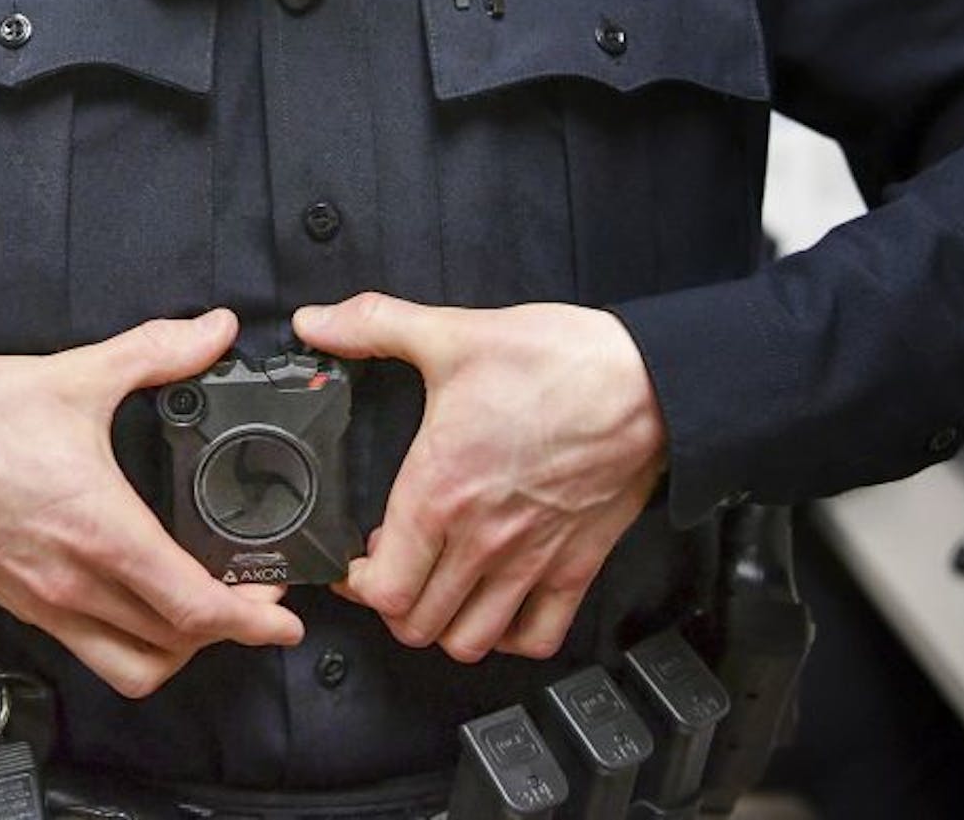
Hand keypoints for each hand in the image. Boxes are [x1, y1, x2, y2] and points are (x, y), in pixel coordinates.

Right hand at [0, 309, 304, 697]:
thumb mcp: (73, 375)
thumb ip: (154, 352)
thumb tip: (213, 330)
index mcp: (100, 531)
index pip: (193, 607)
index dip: (251, 621)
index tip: (285, 617)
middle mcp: (75, 583)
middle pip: (174, 647)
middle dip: (229, 632)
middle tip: (256, 597)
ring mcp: (44, 603)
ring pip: (133, 666)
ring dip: (178, 650)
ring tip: (202, 609)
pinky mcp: (21, 605)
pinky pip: (91, 651)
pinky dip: (132, 643)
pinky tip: (145, 600)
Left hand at [294, 293, 665, 662]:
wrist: (647, 382)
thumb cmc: (560, 363)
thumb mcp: (453, 334)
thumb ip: (374, 326)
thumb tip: (316, 322)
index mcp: (440, 492)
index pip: (381, 587)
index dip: (357, 584)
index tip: (356, 561)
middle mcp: (481, 540)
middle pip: (417, 625)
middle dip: (394, 605)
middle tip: (395, 571)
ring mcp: (531, 561)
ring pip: (470, 642)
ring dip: (446, 626)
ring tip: (441, 590)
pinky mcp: (576, 567)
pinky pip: (537, 636)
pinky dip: (512, 636)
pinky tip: (499, 604)